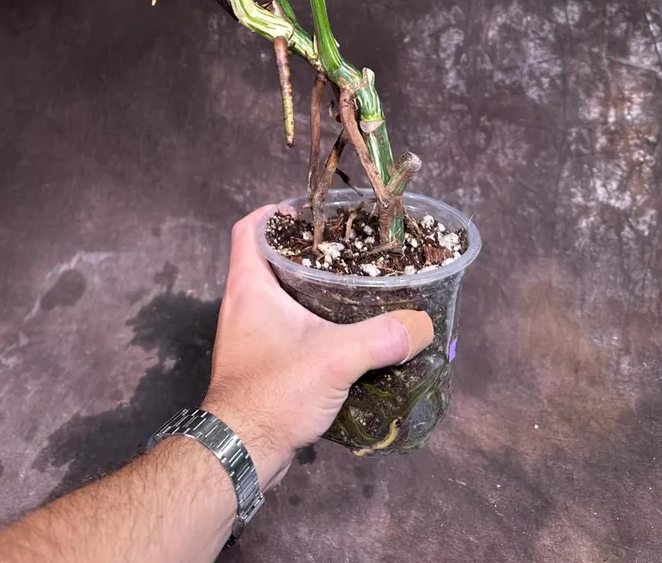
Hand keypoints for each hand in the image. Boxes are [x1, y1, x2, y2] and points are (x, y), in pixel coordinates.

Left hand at [202, 205, 432, 488]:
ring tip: (346, 288)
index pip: (249, 229)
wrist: (240, 452)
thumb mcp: (336, 357)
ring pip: (275, 297)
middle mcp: (241, 306)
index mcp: (249, 287)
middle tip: (340, 248)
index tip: (306, 209)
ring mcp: (247, 337)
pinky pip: (281, 329)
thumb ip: (382, 337)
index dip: (273, 212)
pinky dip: (306, 324)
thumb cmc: (275, 391)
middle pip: (266, 260)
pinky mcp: (257, 365)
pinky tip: (338, 334)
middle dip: (301, 251)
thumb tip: (421, 325)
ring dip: (305, 290)